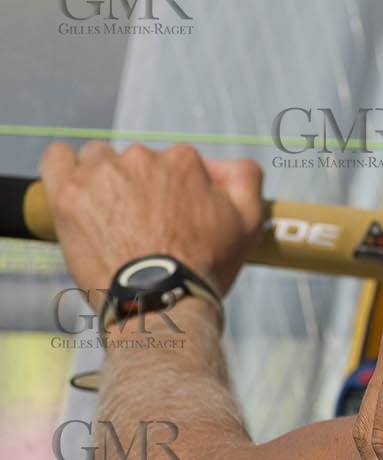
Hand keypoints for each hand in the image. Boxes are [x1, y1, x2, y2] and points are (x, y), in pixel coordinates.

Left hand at [39, 142, 264, 299]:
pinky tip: (73, 190)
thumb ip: (245, 178)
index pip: (174, 161)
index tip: (172, 217)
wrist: (159, 302)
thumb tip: (223, 162)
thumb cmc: (204, 266)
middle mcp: (143, 158)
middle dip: (138, 185)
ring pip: (97, 160)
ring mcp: (102, 174)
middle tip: (141, 224)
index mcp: (184, 161)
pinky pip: (57, 159)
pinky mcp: (68, 193)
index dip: (175, 189)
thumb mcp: (248, 221)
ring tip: (107, 217)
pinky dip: (63, 167)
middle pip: (135, 160)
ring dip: (102, 179)